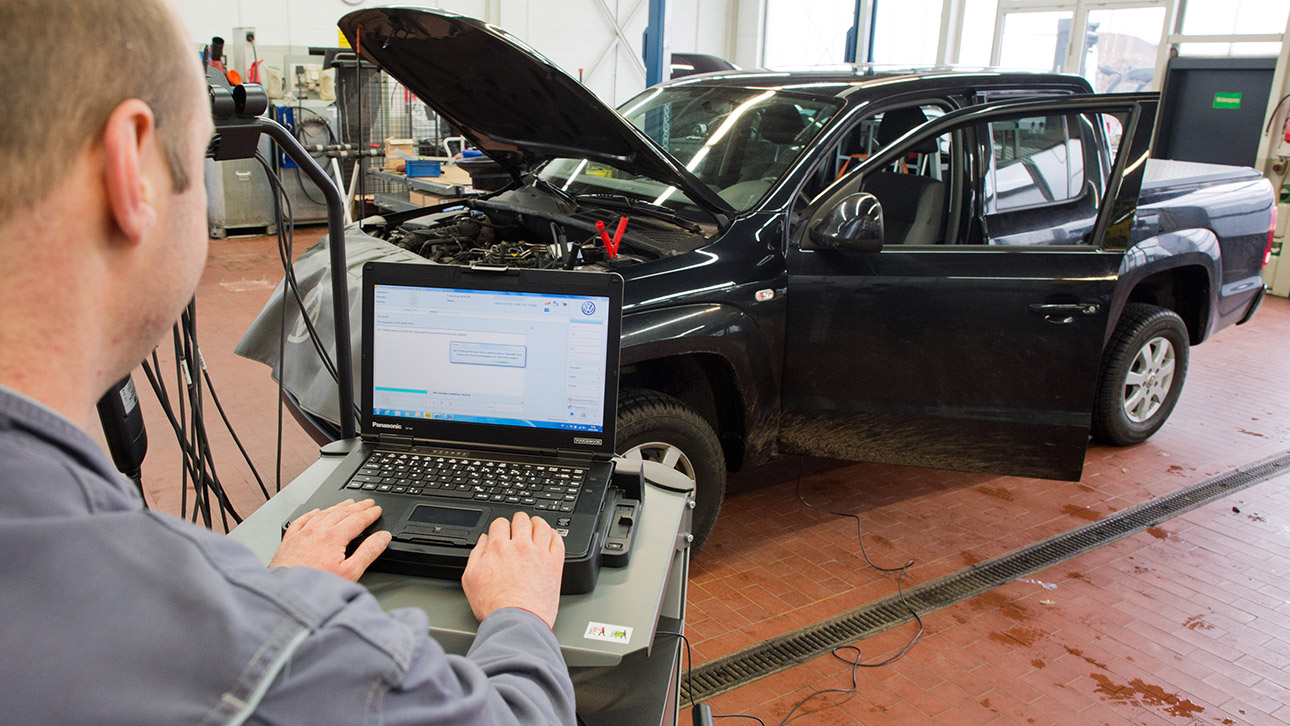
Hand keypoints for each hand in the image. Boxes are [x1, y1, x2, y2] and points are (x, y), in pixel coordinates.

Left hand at [269, 499, 390, 581]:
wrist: (285, 592)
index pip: (357, 520)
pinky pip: (302, 520)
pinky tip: (316, 512)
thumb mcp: (350, 572)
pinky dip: (312, 513)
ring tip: (347, 503)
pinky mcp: (289, 540)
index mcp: (334, 537)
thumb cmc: (316, 585)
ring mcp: (302, 534)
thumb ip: (368, 552)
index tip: (377, 510)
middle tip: (367, 502)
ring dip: (338, 507)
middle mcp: (318, 530)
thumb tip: (382, 537)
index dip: (369, 514)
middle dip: (357, 506)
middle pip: (342, 512)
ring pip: (323, 513)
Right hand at [461, 512, 563, 628]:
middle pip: (521, 521)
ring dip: (538, 522)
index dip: (500, 525)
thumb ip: (477, 555)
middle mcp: (520, 547)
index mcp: (498, 548)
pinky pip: (558, 541)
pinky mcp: (554, 565)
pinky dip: (555, 535)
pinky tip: (552, 536)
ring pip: (542, 527)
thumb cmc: (494, 606)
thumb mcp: (471, 579)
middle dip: (519, 520)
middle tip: (519, 523)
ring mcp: (539, 554)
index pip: (500, 524)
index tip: (502, 529)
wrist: (516, 621)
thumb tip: (483, 541)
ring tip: (537, 524)